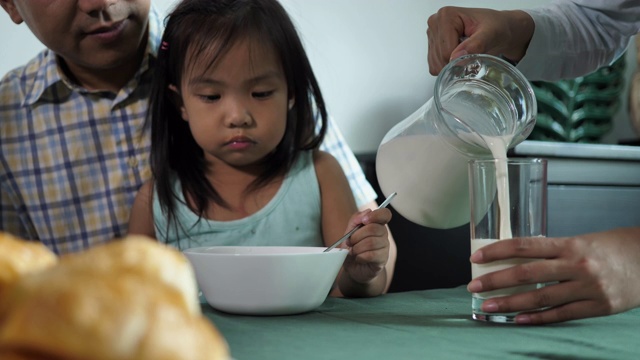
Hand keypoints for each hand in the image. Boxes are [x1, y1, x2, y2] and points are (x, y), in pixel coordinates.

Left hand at [340, 207, 391, 288]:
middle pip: (373, 228)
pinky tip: (358, 258)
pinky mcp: (382, 259)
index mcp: (376, 224)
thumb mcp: (349, 232)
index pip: (385, 214)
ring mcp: (385, 247)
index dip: (375, 215)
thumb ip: (356, 220)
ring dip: (357, 248)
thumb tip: (366, 212)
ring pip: (371, 242)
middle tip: (350, 242)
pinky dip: (360, 256)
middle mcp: (383, 234)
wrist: (352, 268)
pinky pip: (371, 255)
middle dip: (356, 236)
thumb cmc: (352, 248)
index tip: (363, 221)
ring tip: (353, 251)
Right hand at [426, 6, 533, 74]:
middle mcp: (435, 23)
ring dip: (452, 65)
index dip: (461, 58)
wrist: (498, 29)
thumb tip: (457, 57)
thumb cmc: (496, 27)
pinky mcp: (432, 45)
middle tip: (473, 52)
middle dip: (456, 62)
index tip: (475, 51)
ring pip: (436, 64)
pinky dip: (448, 67)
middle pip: (439, 58)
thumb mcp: (491, 34)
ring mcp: (433, 34)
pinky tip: (459, 56)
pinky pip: (434, 66)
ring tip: (466, 53)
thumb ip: (475, 45)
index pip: (446, 50)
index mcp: (446, 16)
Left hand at [467, 227, 639, 323]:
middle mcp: (577, 265)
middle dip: (496, 280)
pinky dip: (538, 318)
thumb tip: (518, 259)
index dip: (497, 252)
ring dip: (510, 304)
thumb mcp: (580, 241)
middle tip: (473, 286)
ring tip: (489, 306)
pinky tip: (518, 320)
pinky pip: (562, 315)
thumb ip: (552, 251)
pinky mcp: (599, 307)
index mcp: (570, 244)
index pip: (524, 246)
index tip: (476, 258)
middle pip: (527, 273)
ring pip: (541, 298)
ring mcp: (588, 288)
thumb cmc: (612, 247)